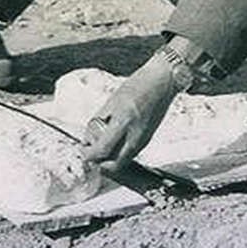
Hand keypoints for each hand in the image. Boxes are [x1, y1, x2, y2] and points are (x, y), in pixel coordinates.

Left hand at [82, 53, 178, 169]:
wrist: (162, 82)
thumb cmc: (137, 85)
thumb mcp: (112, 101)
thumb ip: (100, 121)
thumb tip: (89, 138)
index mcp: (123, 121)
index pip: (103, 150)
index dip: (90, 154)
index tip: (84, 150)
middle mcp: (135, 135)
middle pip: (115, 165)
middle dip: (101, 163)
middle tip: (92, 152)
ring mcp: (144, 139)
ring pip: (123, 161)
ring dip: (110, 158)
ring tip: (102, 144)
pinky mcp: (148, 139)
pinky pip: (130, 154)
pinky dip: (120, 153)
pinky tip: (114, 140)